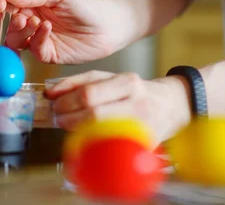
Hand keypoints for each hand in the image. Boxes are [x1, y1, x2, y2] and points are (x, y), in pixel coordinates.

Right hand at [0, 0, 132, 63]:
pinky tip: (46, 28)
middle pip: (5, 25)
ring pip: (15, 40)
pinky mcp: (48, 55)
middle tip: (19, 17)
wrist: (109, 25)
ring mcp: (38, 40)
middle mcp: (30, 23)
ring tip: (33, 21)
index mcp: (30, 6)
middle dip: (7, 21)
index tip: (0, 4)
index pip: (6, 6)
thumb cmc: (86, 6)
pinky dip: (36, 39)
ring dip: (20, 31)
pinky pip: (33, 50)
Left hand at [45, 71, 190, 143]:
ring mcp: (142, 127)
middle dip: (67, 116)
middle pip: (93, 113)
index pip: (88, 93)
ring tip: (67, 125)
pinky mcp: (143, 145)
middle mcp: (138, 104)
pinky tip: (84, 139)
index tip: (53, 103)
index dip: (65, 101)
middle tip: (57, 117)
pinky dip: (92, 143)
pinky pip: (110, 146)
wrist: (172, 105)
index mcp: (128, 82)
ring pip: (100, 131)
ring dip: (76, 130)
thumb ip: (82, 83)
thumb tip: (51, 93)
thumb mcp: (112, 78)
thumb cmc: (135, 92)